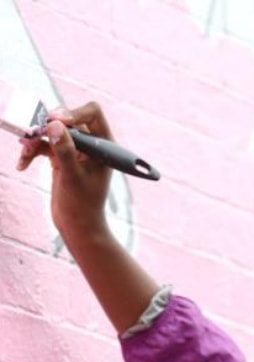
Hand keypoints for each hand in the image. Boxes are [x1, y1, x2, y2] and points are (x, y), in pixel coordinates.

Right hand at [17, 102, 112, 243]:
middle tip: (33, 132)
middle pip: (67, 119)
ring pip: (51, 131)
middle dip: (48, 125)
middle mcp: (91, 145)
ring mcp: (75, 151)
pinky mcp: (61, 158)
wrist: (77, 228)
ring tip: (25, 151)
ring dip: (35, 138)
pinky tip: (22, 164)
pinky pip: (43, 145)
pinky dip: (32, 151)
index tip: (55, 121)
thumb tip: (55, 124)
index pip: (92, 113)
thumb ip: (65, 151)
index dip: (73, 112)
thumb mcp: (72, 178)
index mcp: (104, 147)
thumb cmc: (82, 206)